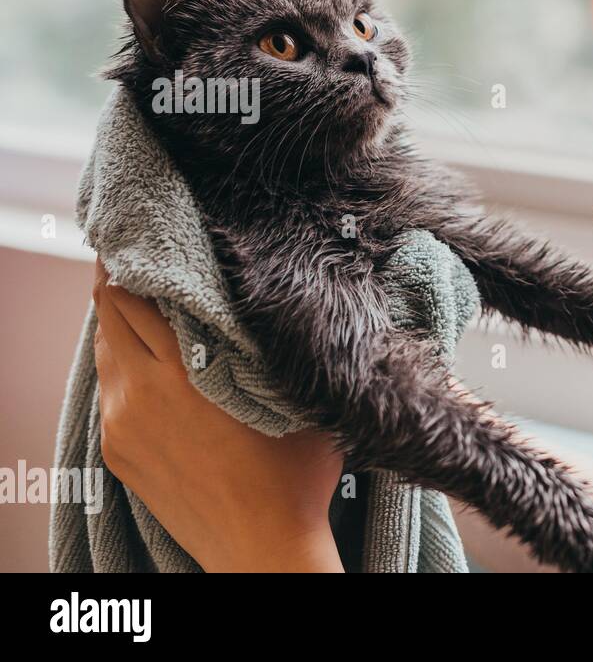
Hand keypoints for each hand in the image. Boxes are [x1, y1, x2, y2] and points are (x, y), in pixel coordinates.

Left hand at [92, 258, 344, 571]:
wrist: (263, 547)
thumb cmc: (294, 475)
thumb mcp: (296, 396)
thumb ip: (270, 346)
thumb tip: (279, 300)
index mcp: (183, 370)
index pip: (133, 292)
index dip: (135, 259)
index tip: (149, 236)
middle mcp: (140, 392)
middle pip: (108, 312)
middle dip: (122, 281)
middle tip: (146, 257)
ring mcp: (121, 425)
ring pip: (105, 351)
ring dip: (123, 324)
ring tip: (153, 306)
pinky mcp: (117, 452)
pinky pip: (111, 390)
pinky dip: (126, 366)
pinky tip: (156, 365)